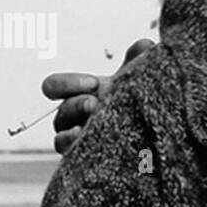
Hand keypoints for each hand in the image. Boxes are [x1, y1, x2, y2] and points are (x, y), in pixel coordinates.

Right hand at [41, 38, 153, 152]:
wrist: (152, 141)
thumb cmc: (135, 104)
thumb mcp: (135, 83)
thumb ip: (137, 63)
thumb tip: (145, 45)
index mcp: (80, 95)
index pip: (54, 87)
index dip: (67, 83)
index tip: (93, 83)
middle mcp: (74, 118)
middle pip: (61, 112)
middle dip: (76, 105)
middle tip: (95, 104)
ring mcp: (78, 142)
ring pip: (60, 139)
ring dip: (71, 133)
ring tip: (87, 128)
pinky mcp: (86, 162)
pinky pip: (70, 160)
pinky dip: (75, 152)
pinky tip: (88, 147)